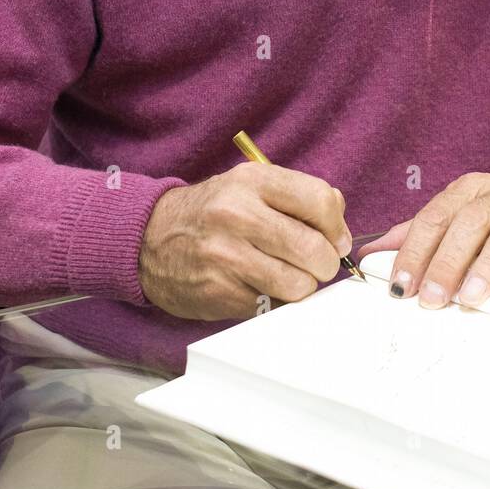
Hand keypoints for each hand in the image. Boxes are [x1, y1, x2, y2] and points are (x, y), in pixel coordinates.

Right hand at [139, 161, 352, 319]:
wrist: (149, 240)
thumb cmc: (212, 213)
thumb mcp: (250, 186)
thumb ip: (298, 198)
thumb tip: (340, 230)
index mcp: (252, 182)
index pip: (321, 201)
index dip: (337, 227)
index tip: (335, 239)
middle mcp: (238, 216)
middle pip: (314, 249)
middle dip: (325, 264)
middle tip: (317, 265)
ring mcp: (226, 257)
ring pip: (298, 285)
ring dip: (302, 287)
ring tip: (288, 277)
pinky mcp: (219, 293)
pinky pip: (271, 306)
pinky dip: (274, 302)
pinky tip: (258, 286)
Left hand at [357, 167, 489, 308]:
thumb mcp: (466, 210)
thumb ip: (424, 229)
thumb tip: (374, 250)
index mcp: (471, 190)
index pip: (435, 217)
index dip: (415, 252)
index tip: (400, 285)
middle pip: (469, 223)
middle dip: (446, 262)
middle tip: (431, 299)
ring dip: (489, 265)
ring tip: (471, 299)